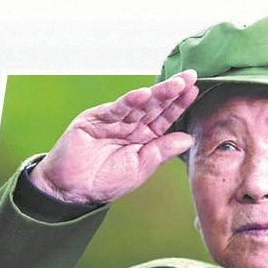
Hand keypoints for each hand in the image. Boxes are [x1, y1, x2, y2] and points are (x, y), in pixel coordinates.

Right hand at [30, 70, 198, 203]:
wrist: (73, 190)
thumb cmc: (105, 182)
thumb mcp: (140, 168)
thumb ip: (162, 152)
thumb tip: (188, 139)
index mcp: (143, 139)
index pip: (165, 119)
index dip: (179, 106)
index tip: (195, 91)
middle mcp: (130, 127)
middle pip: (154, 106)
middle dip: (172, 92)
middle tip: (190, 76)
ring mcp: (113, 121)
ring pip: (138, 104)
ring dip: (156, 93)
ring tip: (175, 84)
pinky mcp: (95, 119)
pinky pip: (115, 109)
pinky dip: (128, 102)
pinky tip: (144, 94)